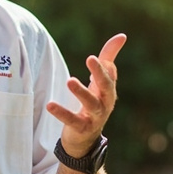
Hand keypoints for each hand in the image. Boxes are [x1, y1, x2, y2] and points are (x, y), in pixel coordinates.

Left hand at [47, 33, 126, 156]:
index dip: (105, 65)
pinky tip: (50, 105)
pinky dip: (62, 113)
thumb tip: (122, 36)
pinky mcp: (81, 128)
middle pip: (106, 88)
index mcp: (109, 90)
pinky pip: (72, 120)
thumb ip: (108, 58)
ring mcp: (95, 117)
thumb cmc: (95, 102)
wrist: (86, 137)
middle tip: (91, 58)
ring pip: (91, 104)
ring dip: (81, 92)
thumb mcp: (100, 81)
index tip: (96, 56)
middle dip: (100, 74)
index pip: (110, 75)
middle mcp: (105, 103)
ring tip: (70, 80)